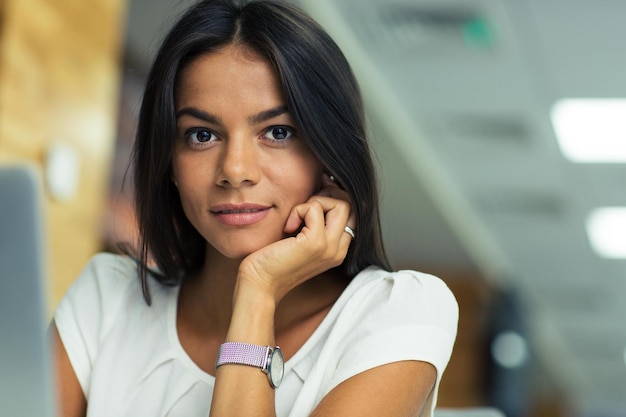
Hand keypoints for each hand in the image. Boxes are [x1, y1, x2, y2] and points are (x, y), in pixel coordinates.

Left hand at [237, 174, 354, 302]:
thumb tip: (322, 187)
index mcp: (337, 250)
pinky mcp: (316, 243)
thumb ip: (315, 222)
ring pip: (341, 204)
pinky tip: (287, 226)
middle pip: (349, 205)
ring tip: (296, 218)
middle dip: (326, 197)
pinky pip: (314, 208)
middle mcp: (338, 250)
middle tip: (303, 208)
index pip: (351, 214)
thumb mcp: (301, 238)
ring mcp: (330, 247)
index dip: (331, 201)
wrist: (259, 283)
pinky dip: (298, 210)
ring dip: (314, 202)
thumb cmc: (273, 259)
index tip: (310, 201)